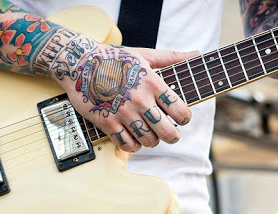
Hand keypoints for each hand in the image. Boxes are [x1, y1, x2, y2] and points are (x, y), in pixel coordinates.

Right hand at [53, 41, 198, 151]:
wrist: (80, 62)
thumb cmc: (114, 59)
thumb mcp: (145, 55)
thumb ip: (172, 57)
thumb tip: (197, 52)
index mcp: (152, 83)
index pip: (180, 110)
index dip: (185, 118)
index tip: (181, 119)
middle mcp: (140, 100)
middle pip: (167, 132)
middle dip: (173, 136)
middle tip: (171, 135)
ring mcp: (123, 113)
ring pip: (148, 141)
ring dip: (152, 141)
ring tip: (150, 135)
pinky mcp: (107, 122)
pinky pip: (126, 144)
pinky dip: (133, 145)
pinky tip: (133, 138)